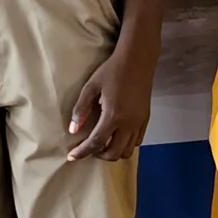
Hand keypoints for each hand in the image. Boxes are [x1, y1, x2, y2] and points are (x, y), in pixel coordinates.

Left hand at [68, 42, 156, 159]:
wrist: (137, 60)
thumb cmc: (112, 71)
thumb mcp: (91, 87)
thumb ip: (81, 110)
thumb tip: (73, 130)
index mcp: (113, 116)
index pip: (96, 142)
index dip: (82, 152)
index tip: (72, 157)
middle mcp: (128, 123)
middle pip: (114, 153)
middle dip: (99, 155)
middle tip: (88, 148)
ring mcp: (139, 122)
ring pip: (127, 150)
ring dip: (114, 151)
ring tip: (103, 143)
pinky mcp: (145, 119)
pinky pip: (137, 141)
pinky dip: (126, 144)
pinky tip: (117, 136)